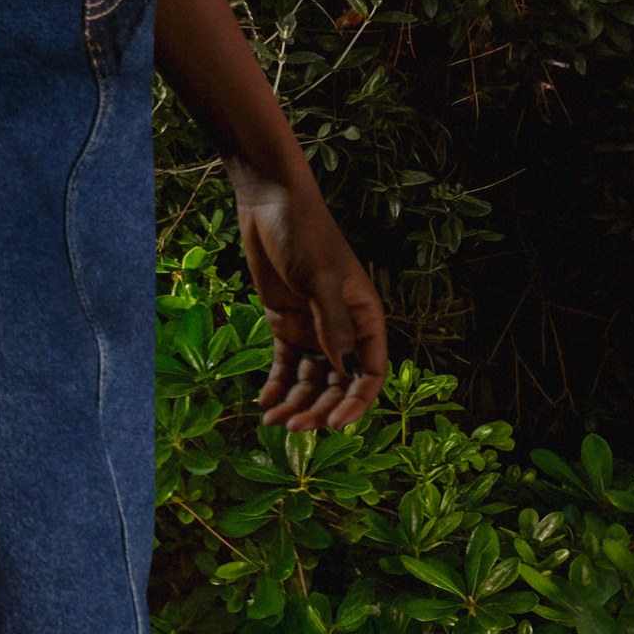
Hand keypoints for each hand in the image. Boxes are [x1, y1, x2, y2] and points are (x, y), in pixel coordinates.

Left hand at [236, 164, 390, 430]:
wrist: (269, 205)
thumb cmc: (305, 234)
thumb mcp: (321, 279)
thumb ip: (333, 323)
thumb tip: (344, 368)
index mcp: (366, 318)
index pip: (369, 373)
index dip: (355, 402)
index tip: (334, 424)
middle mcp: (343, 329)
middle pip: (337, 383)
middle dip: (318, 408)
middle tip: (293, 427)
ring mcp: (314, 328)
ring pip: (310, 379)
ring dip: (295, 402)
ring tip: (273, 421)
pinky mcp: (286, 324)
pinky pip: (286, 365)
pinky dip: (277, 385)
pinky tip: (264, 403)